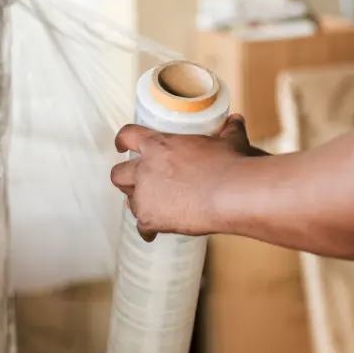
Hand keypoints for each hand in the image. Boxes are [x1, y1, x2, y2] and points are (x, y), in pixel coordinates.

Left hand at [110, 114, 267, 240]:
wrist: (231, 194)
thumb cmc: (229, 164)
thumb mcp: (229, 141)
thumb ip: (228, 130)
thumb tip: (235, 120)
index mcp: (158, 145)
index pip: (128, 136)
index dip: (122, 140)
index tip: (121, 146)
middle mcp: (144, 169)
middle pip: (118, 174)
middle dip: (125, 179)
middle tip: (138, 184)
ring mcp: (144, 195)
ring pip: (129, 202)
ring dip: (140, 204)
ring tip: (154, 209)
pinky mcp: (150, 218)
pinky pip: (142, 227)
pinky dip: (148, 230)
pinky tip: (155, 232)